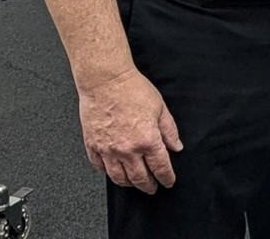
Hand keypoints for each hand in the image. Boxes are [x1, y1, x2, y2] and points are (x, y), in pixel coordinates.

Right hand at [78, 68, 182, 192]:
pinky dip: (107, 172)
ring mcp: (108, 150)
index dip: (166, 177)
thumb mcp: (160, 108)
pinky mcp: (93, 145)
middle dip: (148, 186)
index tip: (168, 182)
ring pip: (118, 177)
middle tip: (152, 188)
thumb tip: (176, 146)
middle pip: (139, 177)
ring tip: (134, 184)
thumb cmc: (132, 90)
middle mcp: (127, 149)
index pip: (160, 167)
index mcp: (147, 140)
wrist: (106, 81)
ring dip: (128, 184)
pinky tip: (112, 171)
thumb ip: (169, 130)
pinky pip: (99, 166)